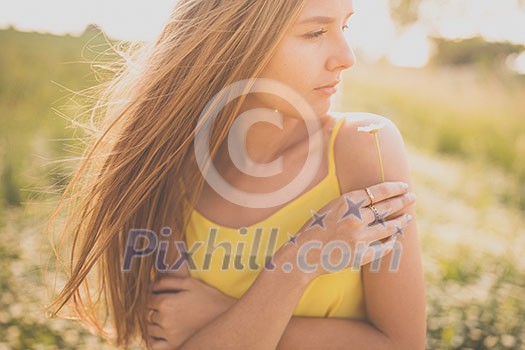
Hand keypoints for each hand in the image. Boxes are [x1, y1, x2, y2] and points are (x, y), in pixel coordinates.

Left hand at [146, 273, 236, 348]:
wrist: (224, 314)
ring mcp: (169, 334)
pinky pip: (155, 345)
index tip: (161, 297)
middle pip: (149, 314)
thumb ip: (167, 281)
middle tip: (167, 308)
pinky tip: (162, 334)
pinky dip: (155, 340)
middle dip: (155, 310)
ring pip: (150, 329)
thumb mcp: (189, 282)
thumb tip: (151, 286)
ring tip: (167, 319)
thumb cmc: (207, 296)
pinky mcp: (175, 345)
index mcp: (166, 303)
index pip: (148, 300)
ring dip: (155, 324)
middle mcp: (164, 320)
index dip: (154, 297)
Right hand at [275, 181, 415, 280]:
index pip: (378, 192)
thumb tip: (375, 199)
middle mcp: (354, 218)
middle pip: (386, 207)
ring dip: (401, 221)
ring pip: (388, 227)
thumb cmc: (314, 229)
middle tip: (412, 198)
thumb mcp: (329, 208)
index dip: (394, 188)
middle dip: (403, 201)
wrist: (302, 255)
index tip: (404, 187)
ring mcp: (359, 237)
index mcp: (345, 203)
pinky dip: (390, 241)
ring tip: (408, 217)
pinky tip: (394, 238)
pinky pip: (383, 247)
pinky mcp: (361, 254)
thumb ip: (350, 204)